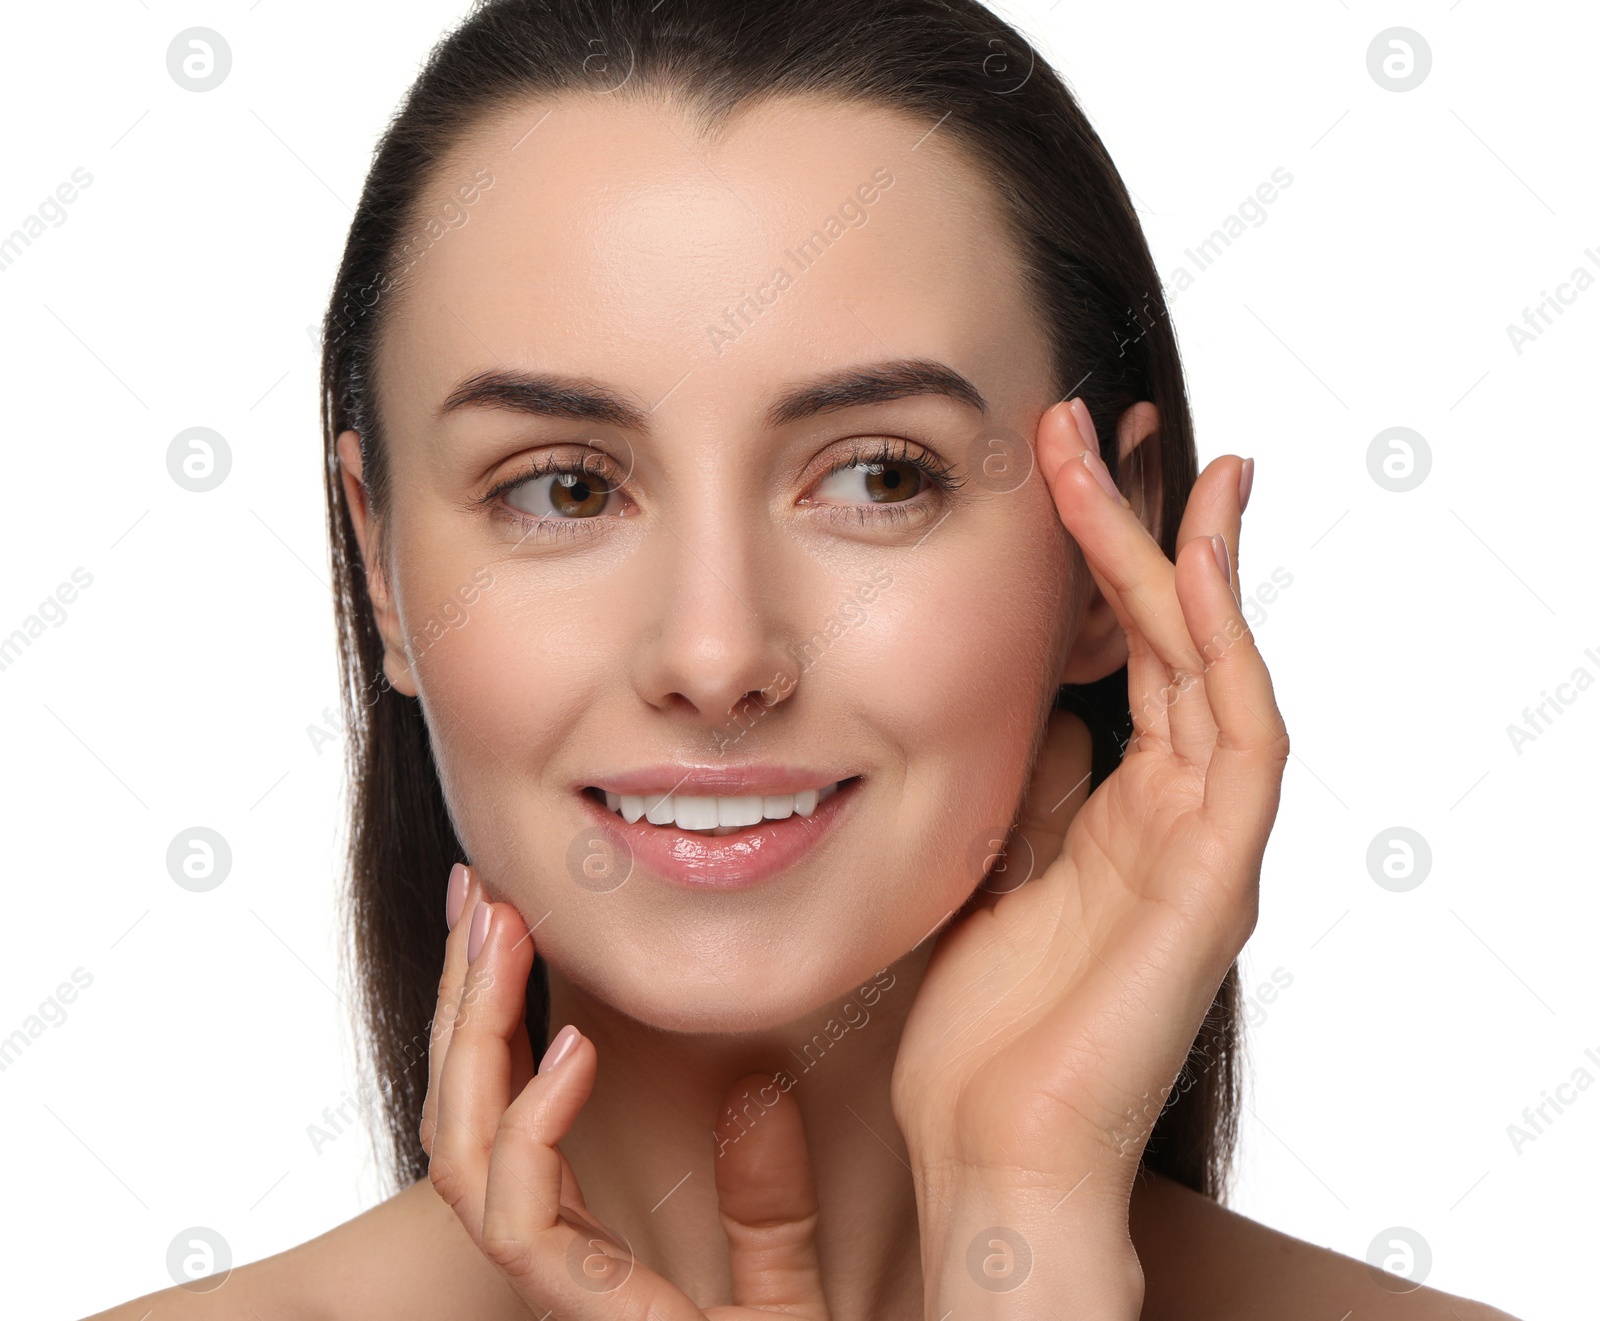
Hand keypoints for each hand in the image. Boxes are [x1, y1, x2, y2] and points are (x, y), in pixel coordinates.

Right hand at [421, 864, 833, 1317]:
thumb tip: (757, 1093)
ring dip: (476, 1038)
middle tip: (480, 898)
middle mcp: (554, 1281)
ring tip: (503, 940)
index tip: (500, 917)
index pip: (502, 1126)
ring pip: (465, 1157)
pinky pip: (522, 1226)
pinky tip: (572, 1056)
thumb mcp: (785, 1304)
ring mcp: (559, 1304)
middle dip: (462, 1005)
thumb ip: (769, 1213)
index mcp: (588, 1263)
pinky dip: (531, 1133)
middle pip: (463, 1123)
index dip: (488, 1022)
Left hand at [890, 399, 1286, 1310]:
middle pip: (1175, 641)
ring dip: (1186, 563)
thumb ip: (1032, 794)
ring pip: (1218, 671)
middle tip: (1098, 430)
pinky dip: (1225, 658)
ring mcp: (1204, 846)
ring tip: (1148, 465)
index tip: (1066, 470)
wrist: (994, 1153)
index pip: (1128, 656)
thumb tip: (1042, 714)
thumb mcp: (995, 874)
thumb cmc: (986, 1032)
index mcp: (1122, 812)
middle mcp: (1175, 816)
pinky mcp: (1216, 884)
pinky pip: (1241, 748)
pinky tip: (1194, 579)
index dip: (1103, 561)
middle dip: (1144, 530)